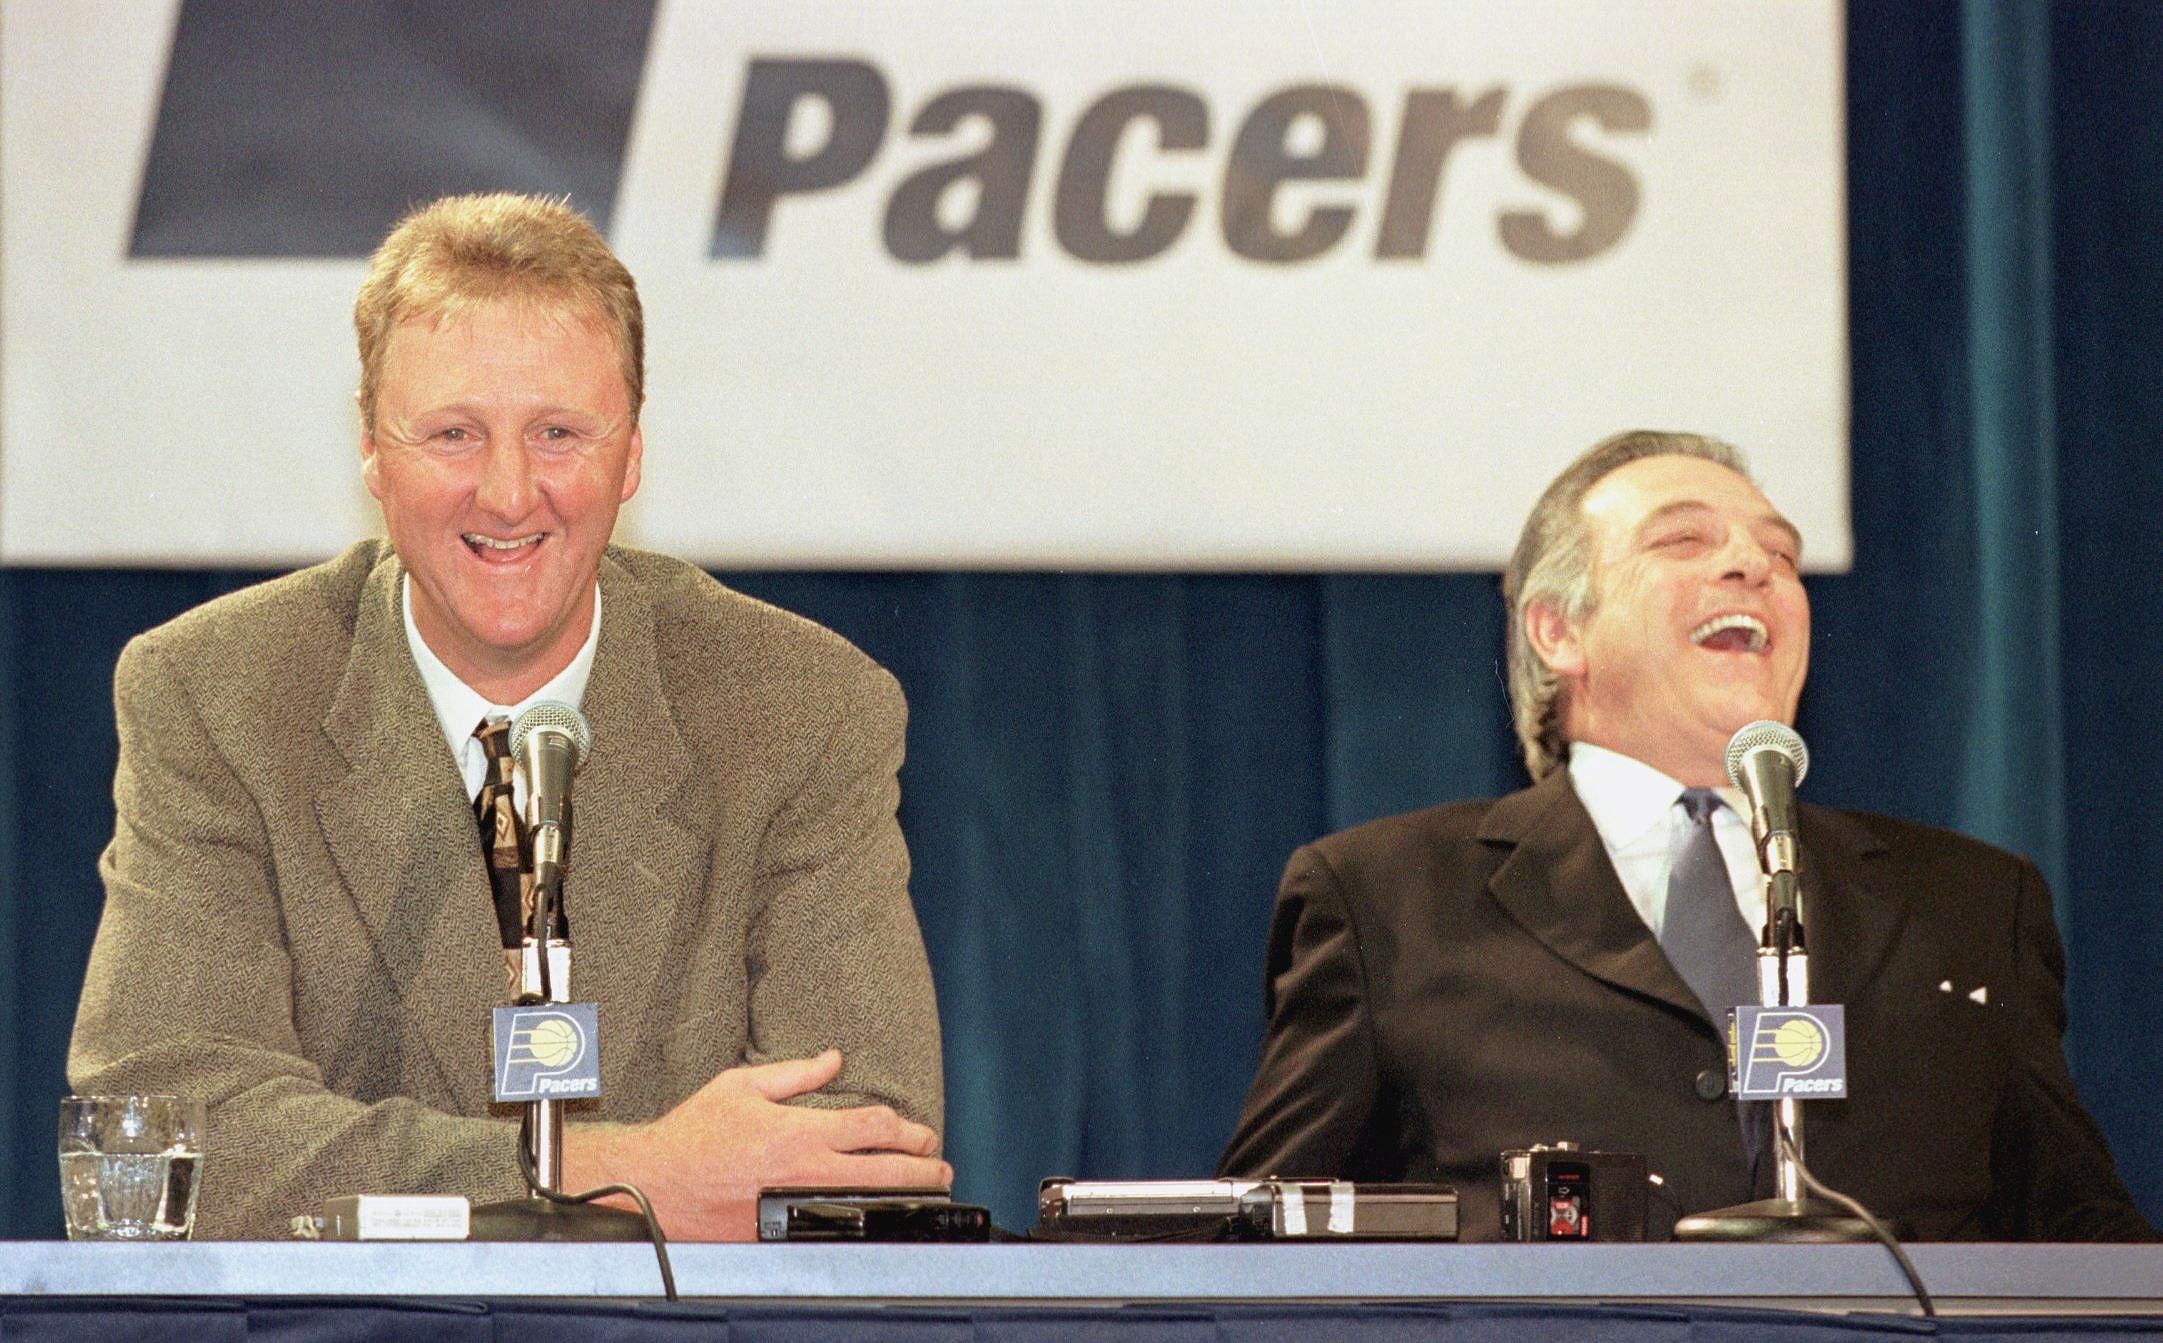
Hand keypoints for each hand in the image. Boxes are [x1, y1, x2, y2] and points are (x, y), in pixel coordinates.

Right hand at [562, 1048, 949, 1240]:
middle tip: (941, 1167)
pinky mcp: (780, 1233)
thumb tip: (834, 1059)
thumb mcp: (742, 1085)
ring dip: (902, 1198)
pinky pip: (833, 1225)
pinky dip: (862, 1220)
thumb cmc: (694, 1131)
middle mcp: (804, 1171)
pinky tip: (879, 1217)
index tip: (921, 1131)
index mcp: (799, 1131)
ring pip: (867, 1203)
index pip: (872, 1127)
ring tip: (925, 1193)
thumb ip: (796, 1073)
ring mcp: (795, 1206)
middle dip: (921, 1168)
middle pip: (883, 1171)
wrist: (654, 1183)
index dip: (906, 1128)